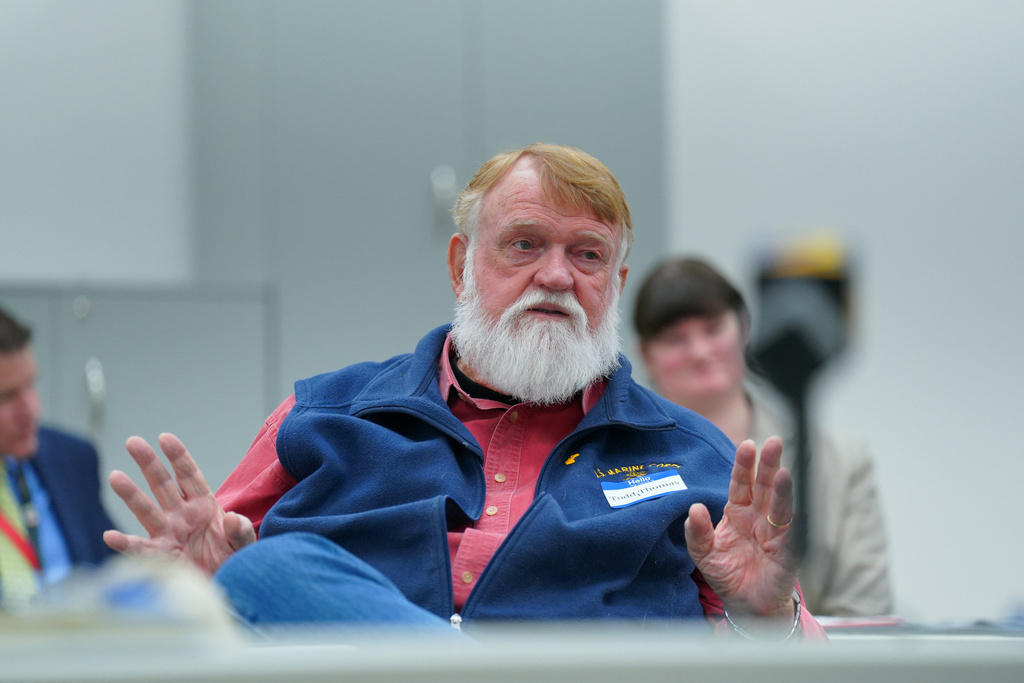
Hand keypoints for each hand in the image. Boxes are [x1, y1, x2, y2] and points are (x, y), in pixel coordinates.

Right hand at [103, 433, 255, 575]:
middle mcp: (182, 515)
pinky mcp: (160, 556)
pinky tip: (110, 536)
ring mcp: (168, 534)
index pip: (189, 476)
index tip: (164, 438)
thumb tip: (233, 518)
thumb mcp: (243, 544)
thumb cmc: (233, 560)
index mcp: (204, 505)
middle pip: (163, 484)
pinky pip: (139, 548)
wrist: (224, 586)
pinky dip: (124, 544)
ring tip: (115, 476)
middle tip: (132, 442)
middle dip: (149, 463)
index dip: (178, 457)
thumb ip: (239, 531)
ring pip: (146, 510)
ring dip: (131, 494)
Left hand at [684, 436, 799, 619]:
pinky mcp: (789, 552)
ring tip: (783, 472)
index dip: (744, 465)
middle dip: (769, 464)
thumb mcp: (704, 553)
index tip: (747, 444)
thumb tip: (694, 509)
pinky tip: (798, 509)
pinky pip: (792, 535)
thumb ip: (697, 532)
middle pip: (766, 486)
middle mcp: (759, 517)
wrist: (745, 604)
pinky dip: (794, 522)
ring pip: (780, 506)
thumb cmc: (727, 574)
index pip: (742, 483)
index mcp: (739, 512)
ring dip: (783, 490)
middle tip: (774, 442)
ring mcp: (776, 533)